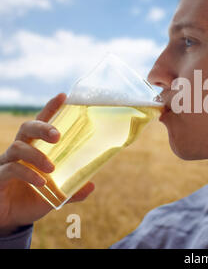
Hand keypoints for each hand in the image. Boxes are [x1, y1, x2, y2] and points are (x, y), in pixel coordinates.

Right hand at [0, 93, 94, 235]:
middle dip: (42, 127)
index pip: (41, 124)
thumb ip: (72, 190)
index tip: (63, 96)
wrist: (9, 219)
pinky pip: (11, 169)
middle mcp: (19, 151)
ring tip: (51, 168)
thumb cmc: (31, 199)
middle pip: (27, 129)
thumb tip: (91, 185)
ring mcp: (7, 162)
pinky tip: (41, 183)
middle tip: (58, 136)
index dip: (50, 109)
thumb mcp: (55, 194)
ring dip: (37, 156)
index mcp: (34, 149)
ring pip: (18, 147)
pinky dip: (28, 174)